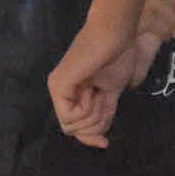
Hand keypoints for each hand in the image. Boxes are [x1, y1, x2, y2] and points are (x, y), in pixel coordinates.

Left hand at [48, 13, 147, 149]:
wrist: (116, 33)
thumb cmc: (117, 56)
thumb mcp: (110, 96)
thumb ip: (102, 116)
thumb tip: (99, 140)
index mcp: (71, 92)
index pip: (74, 128)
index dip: (90, 138)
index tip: (105, 143)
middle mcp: (60, 91)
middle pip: (74, 131)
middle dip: (95, 123)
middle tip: (103, 98)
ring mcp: (57, 87)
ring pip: (72, 127)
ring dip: (94, 114)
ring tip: (99, 91)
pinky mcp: (58, 84)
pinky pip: (70, 116)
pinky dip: (87, 110)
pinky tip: (93, 92)